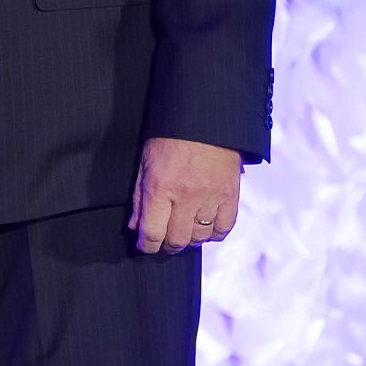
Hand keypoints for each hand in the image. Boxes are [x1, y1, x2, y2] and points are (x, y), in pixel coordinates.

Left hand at [129, 136, 241, 254]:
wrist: (205, 118)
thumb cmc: (170, 137)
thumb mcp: (145, 162)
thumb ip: (139, 197)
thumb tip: (135, 226)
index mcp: (161, 186)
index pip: (152, 232)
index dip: (146, 246)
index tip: (144, 247)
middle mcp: (186, 196)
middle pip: (176, 240)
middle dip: (166, 246)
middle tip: (163, 243)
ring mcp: (211, 196)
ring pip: (200, 238)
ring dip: (189, 240)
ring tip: (183, 232)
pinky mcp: (230, 195)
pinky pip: (224, 228)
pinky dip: (213, 234)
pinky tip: (205, 229)